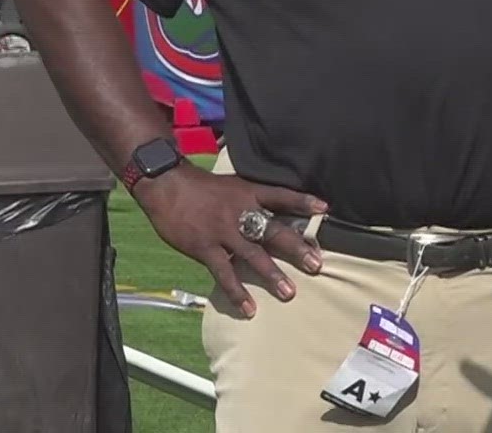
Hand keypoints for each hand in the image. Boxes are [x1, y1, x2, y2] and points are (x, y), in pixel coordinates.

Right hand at [132, 166, 327, 316]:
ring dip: (273, 275)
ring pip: (253, 255)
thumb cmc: (201, 187)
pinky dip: (237, 291)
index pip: (281, 195)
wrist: (167, 184)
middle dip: (297, 248)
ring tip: (289, 293)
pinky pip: (224, 272)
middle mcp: (241, 211)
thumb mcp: (232, 184)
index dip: (303, 201)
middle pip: (274, 230)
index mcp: (249, 192)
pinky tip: (249, 308)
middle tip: (317, 264)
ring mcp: (223, 231)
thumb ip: (252, 199)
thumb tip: (271, 212)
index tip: (325, 208)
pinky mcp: (206, 247)